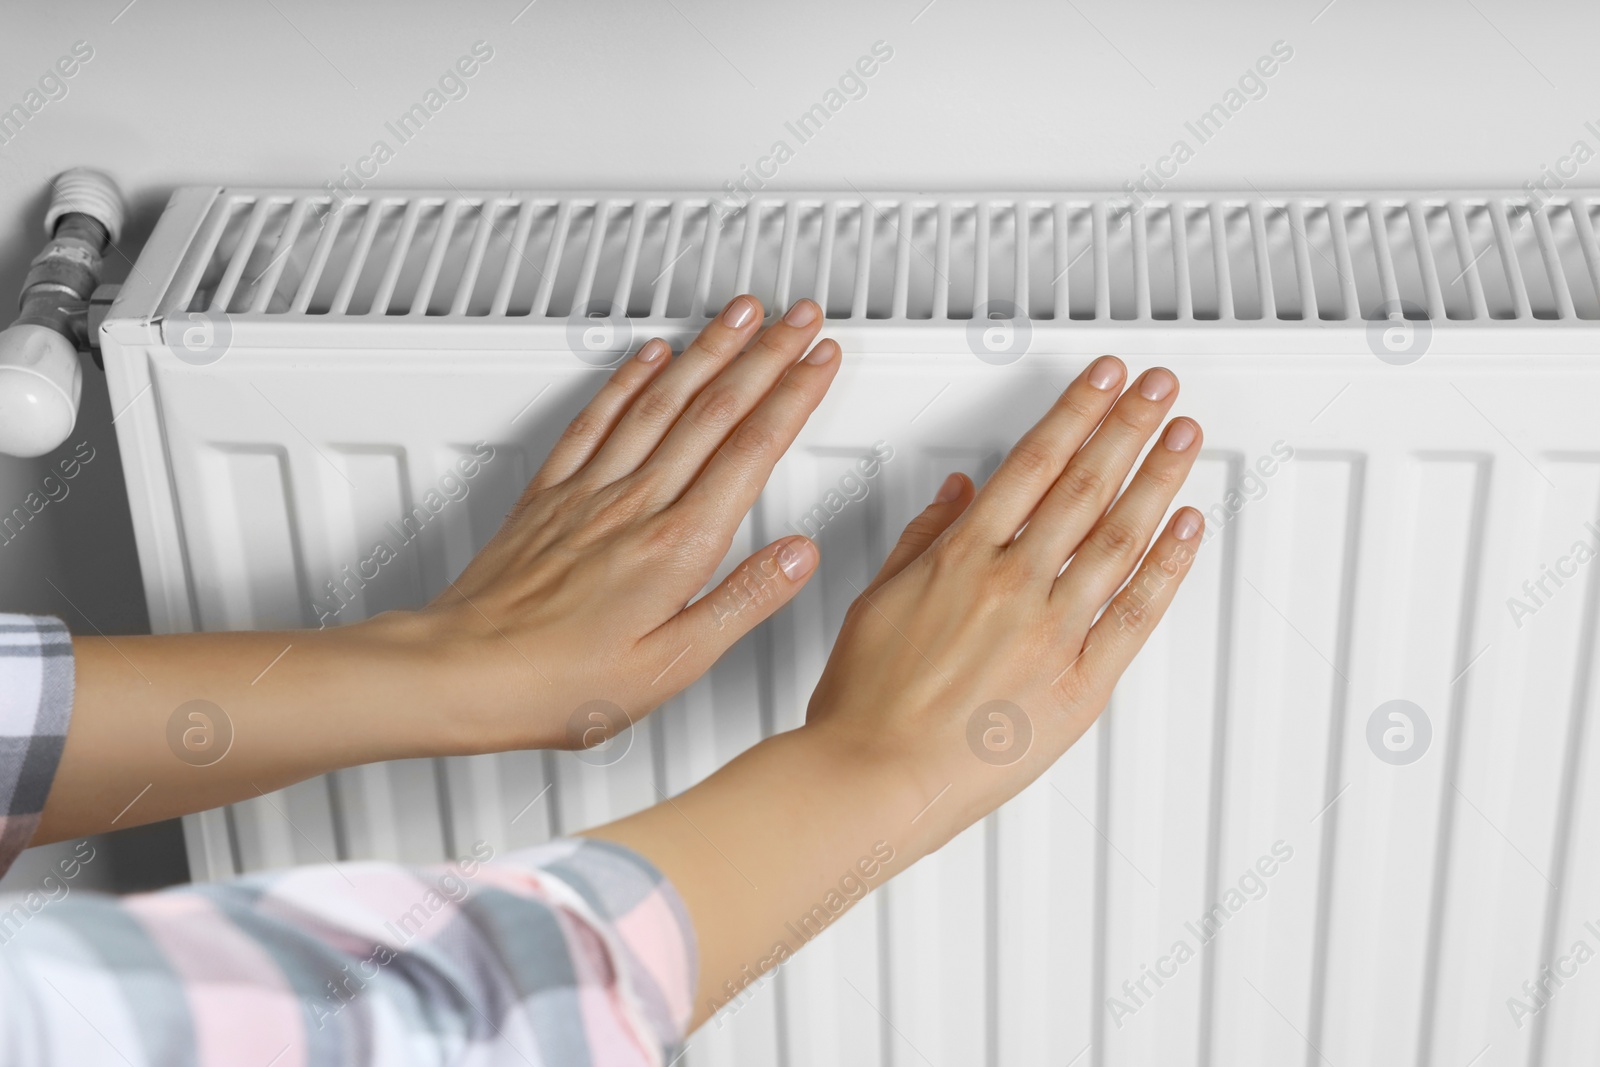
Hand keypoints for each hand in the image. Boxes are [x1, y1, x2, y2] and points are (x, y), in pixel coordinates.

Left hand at [413, 294, 839, 751]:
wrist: (462, 671)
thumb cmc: (560, 681)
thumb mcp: (675, 664)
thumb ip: (743, 601)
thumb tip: (797, 556)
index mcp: (677, 546)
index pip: (752, 450)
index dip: (794, 395)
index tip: (821, 359)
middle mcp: (636, 504)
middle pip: (715, 408)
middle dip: (766, 354)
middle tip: (799, 317)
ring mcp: (591, 491)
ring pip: (662, 398)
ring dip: (708, 348)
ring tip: (741, 313)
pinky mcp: (551, 493)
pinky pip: (597, 417)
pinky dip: (629, 378)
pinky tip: (650, 355)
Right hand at [806, 355, 1203, 845]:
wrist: (874, 777)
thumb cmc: (865, 705)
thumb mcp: (876, 600)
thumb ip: (923, 539)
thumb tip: (959, 493)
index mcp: (961, 557)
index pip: (1034, 462)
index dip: (1077, 412)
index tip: (1105, 381)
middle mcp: (1013, 583)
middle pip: (1086, 484)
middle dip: (1129, 425)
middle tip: (1160, 388)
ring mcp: (1052, 630)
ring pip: (1120, 536)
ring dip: (1159, 477)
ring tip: (1184, 436)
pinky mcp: (1080, 682)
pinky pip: (1135, 612)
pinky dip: (1167, 564)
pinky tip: (1187, 526)